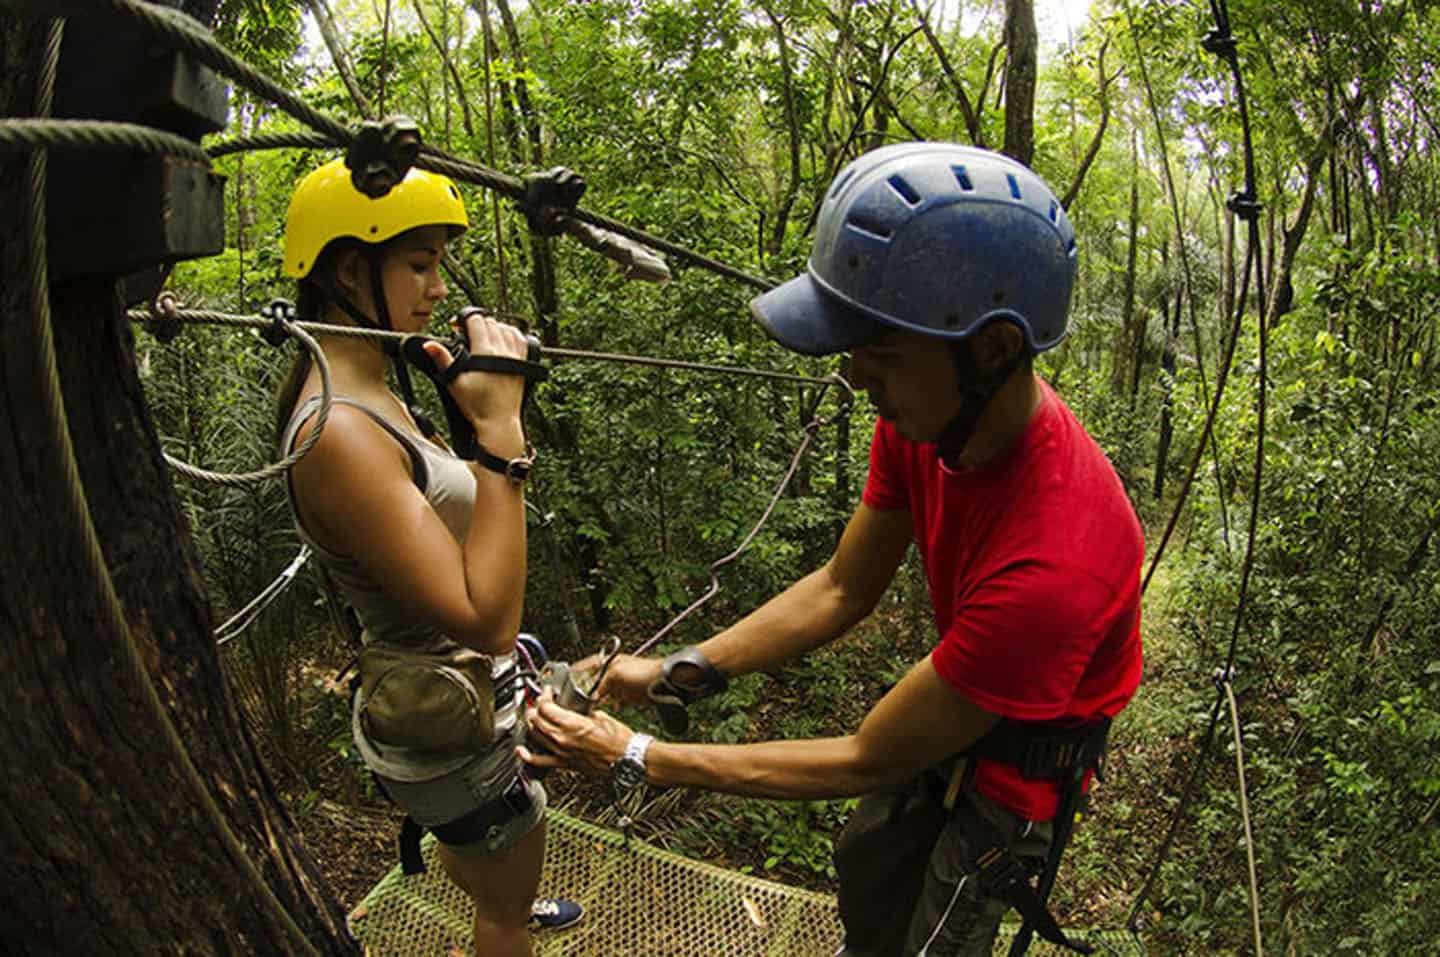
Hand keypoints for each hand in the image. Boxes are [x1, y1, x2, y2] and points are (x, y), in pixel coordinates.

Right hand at [420, 310, 527, 443]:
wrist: (499, 422)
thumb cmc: (477, 406)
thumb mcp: (454, 382)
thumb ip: (442, 359)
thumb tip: (429, 345)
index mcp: (485, 353)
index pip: (477, 321)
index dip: (465, 320)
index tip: (458, 326)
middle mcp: (503, 351)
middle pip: (492, 322)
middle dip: (478, 324)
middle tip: (468, 334)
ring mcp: (516, 357)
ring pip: (507, 327)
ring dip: (495, 327)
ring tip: (484, 336)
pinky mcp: (524, 364)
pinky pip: (521, 339)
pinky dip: (512, 334)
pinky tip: (504, 339)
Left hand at [518, 687, 633, 776]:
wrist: (627, 760)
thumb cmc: (620, 741)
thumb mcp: (602, 716)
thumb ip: (585, 712)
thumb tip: (578, 708)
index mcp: (572, 724)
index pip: (546, 707)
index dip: (544, 696)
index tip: (548, 692)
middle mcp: (563, 738)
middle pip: (537, 719)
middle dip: (536, 707)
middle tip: (540, 701)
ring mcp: (561, 752)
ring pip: (535, 735)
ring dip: (532, 724)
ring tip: (533, 716)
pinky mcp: (564, 763)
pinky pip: (540, 761)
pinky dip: (527, 756)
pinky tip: (520, 751)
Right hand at [573, 652, 661, 707]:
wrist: (664, 682)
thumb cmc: (643, 672)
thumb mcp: (615, 674)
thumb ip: (601, 683)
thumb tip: (594, 694)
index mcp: (610, 661)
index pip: (588, 664)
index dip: (578, 670)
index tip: (568, 677)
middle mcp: (615, 671)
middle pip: (595, 680)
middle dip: (586, 688)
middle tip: (577, 696)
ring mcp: (623, 683)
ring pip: (605, 692)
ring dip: (599, 699)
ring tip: (589, 705)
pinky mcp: (630, 695)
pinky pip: (617, 700)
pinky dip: (612, 705)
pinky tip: (608, 709)